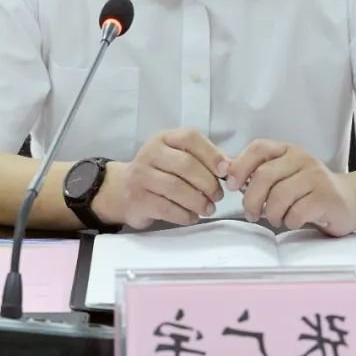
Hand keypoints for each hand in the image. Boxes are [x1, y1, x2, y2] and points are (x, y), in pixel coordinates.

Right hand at [96, 128, 228, 229]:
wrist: (123, 190)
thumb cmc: (160, 172)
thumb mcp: (178, 157)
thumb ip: (204, 160)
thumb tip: (232, 168)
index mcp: (165, 138)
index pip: (190, 138)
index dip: (211, 154)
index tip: (225, 171)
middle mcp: (150, 153)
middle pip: (186, 165)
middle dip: (208, 183)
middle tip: (218, 196)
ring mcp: (141, 176)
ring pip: (176, 188)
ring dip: (198, 201)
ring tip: (209, 209)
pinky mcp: (137, 199)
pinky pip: (166, 208)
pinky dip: (185, 215)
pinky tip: (193, 217)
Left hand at [225, 139, 355, 236]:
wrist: (349, 200)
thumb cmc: (309, 190)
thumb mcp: (284, 174)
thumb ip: (258, 171)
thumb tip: (226, 171)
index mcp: (287, 150)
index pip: (259, 148)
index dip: (240, 166)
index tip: (232, 185)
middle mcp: (302, 159)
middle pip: (264, 176)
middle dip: (252, 199)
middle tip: (252, 213)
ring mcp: (316, 177)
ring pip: (279, 196)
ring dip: (272, 214)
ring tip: (276, 218)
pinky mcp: (327, 197)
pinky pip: (296, 212)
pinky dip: (289, 221)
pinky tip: (294, 220)